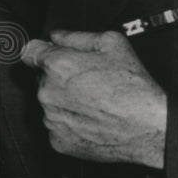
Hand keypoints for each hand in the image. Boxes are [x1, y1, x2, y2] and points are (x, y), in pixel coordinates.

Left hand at [21, 30, 166, 168]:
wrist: (148, 127)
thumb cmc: (132, 87)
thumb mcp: (111, 43)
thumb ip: (76, 36)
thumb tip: (57, 36)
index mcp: (56, 66)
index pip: (29, 52)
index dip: (40, 51)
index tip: (47, 55)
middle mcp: (47, 93)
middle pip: (41, 79)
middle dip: (57, 77)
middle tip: (86, 82)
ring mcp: (51, 119)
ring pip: (49, 104)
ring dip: (62, 101)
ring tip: (92, 102)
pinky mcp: (57, 141)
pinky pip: (56, 126)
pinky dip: (69, 123)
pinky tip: (90, 119)